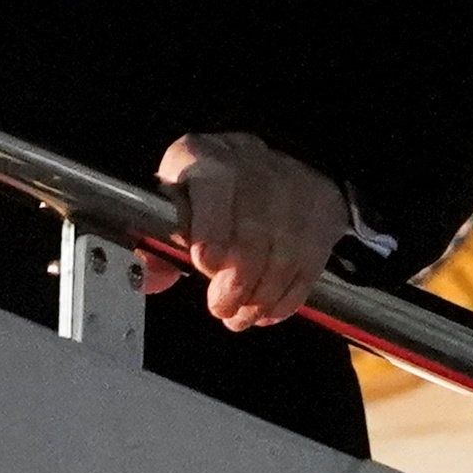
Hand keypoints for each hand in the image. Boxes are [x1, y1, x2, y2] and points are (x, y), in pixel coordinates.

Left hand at [152, 132, 349, 330]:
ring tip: (241, 315)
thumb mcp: (173, 206)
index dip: (212, 225)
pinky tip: (267, 309)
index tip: (205, 262)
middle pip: (255, 226)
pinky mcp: (322, 210)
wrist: (262, 168)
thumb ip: (155, 245)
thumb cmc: (206, 195)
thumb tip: (150, 278)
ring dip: (261, 297)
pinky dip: (286, 297)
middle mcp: (254, 164)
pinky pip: (309, 264)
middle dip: (237, 279)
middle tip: (222, 307)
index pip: (216, 183)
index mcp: (206, 156)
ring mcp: (294, 186)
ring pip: (285, 252)